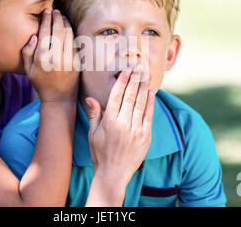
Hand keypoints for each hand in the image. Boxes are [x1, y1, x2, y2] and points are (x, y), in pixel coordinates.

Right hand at [21, 9, 78, 101]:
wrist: (59, 98)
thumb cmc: (41, 83)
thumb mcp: (28, 69)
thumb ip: (27, 52)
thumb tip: (34, 36)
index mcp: (41, 58)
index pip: (44, 32)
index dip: (46, 19)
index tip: (46, 12)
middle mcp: (55, 57)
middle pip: (58, 29)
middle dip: (57, 17)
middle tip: (55, 10)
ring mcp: (68, 59)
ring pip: (68, 34)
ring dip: (66, 22)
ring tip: (62, 16)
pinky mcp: (77, 61)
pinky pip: (75, 42)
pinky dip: (72, 32)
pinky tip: (68, 28)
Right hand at [86, 64, 154, 186]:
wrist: (114, 173)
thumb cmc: (100, 153)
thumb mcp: (93, 133)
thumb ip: (94, 114)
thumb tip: (90, 97)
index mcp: (110, 121)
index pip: (117, 95)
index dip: (122, 81)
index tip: (126, 70)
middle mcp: (124, 123)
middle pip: (130, 96)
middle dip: (134, 80)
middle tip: (138, 67)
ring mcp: (136, 130)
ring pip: (140, 103)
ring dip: (143, 88)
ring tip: (145, 75)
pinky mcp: (146, 136)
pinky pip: (149, 116)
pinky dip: (150, 103)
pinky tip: (150, 93)